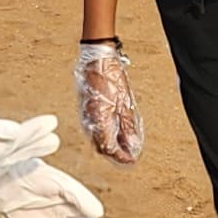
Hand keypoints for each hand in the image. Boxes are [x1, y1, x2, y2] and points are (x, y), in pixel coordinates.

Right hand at [0, 111, 58, 182]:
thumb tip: (16, 131)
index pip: (16, 143)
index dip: (35, 133)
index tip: (52, 123)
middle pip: (16, 154)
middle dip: (36, 146)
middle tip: (55, 139)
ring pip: (8, 161)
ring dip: (26, 153)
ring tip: (43, 146)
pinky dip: (9, 160)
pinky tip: (14, 158)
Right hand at [76, 40, 144, 165]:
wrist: (96, 58)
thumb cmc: (110, 75)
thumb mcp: (126, 103)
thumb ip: (128, 126)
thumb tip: (132, 144)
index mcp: (99, 119)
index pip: (109, 147)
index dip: (121, 156)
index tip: (131, 159)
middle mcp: (89, 120)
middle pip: (101, 146)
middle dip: (115, 153)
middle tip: (129, 155)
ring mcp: (85, 115)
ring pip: (96, 139)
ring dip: (109, 145)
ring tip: (124, 145)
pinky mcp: (85, 109)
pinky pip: (93, 129)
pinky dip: (104, 135)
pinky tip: (113, 132)